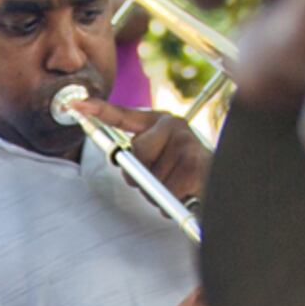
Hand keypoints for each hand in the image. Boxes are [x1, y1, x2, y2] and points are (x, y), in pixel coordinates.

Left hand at [72, 97, 207, 203]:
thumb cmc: (190, 175)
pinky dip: (170, 202)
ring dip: (158, 193)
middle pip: (134, 155)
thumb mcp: (163, 160)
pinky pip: (165, 191)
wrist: (229, 184)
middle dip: (141, 176)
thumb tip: (127, 169)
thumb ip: (141, 159)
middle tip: (164, 180)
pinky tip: (187, 194)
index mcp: (162, 121)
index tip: (75, 104)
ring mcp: (186, 143)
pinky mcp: (194, 164)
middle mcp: (175, 125)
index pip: (123, 115)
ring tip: (179, 187)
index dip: (97, 110)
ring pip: (149, 177)